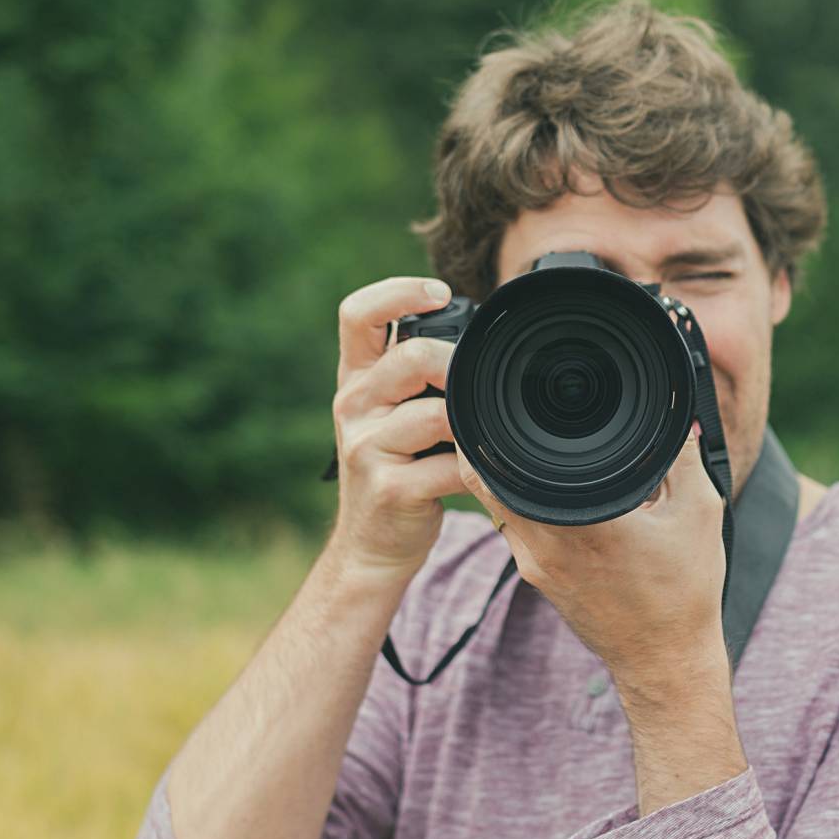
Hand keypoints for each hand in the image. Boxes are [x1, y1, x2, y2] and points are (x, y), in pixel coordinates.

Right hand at [323, 276, 465, 585]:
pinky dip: (477, 468)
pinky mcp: (389, 488)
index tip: (441, 293)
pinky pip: (450, 465)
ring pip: (437, 413)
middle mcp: (352, 406)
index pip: (356, 313)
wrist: (372, 546)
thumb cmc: (397, 471)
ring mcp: (366, 448)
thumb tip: (486, 343)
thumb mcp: (394, 416)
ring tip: (486, 435)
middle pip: (411, 358)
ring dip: (475, 423)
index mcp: (356, 379)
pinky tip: (483, 473)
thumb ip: (421, 379)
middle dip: (458, 368)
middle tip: (482, 387)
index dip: (398, 291)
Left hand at [457, 420, 729, 700]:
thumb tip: (684, 413)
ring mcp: (532, 564)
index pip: (502, 460)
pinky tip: (539, 484)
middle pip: (482, 479)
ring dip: (497, 471)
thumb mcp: (699, 512)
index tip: (496, 397)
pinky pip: (509, 527)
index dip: (489, 424)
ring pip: (491, 503)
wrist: (664, 659)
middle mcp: (543, 541)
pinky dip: (512, 500)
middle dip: (485, 440)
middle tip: (499, 409)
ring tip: (517, 439)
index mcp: (579, 518)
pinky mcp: (535, 578)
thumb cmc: (683, 592)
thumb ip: (686, 456)